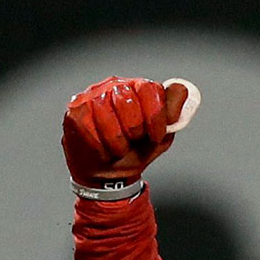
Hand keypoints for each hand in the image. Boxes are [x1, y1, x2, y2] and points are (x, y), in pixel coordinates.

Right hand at [61, 77, 188, 186]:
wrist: (109, 174)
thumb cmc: (136, 150)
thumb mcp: (161, 135)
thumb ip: (174, 114)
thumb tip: (184, 90)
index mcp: (139, 88)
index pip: (150, 89)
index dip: (155, 116)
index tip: (155, 136)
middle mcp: (114, 86)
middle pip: (128, 98)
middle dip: (135, 128)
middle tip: (133, 141)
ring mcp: (92, 96)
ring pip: (105, 111)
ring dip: (116, 140)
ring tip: (118, 148)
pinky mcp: (75, 111)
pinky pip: (88, 125)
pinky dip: (100, 145)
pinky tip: (102, 149)